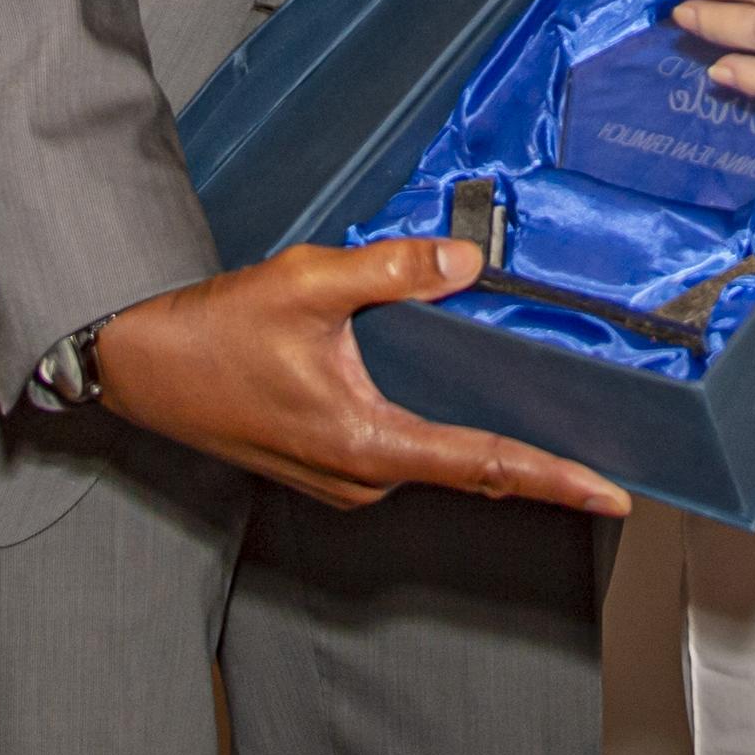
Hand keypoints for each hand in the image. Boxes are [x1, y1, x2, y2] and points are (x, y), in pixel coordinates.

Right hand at [93, 240, 628, 516]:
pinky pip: (404, 452)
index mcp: (366, 443)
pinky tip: (463, 402)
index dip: (556, 480)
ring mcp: (342, 477)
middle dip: (538, 461)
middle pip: (470, 469)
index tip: (613, 494)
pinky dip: (443, 433)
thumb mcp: (310, 282)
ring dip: (487, 446)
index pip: (483, 465)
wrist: (142, 367)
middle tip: (606, 452)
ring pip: (436, 460)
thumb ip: (393, 271)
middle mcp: (361, 475)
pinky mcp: (327, 465)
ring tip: (553, 426)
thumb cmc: (217, 331)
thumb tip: (466, 260)